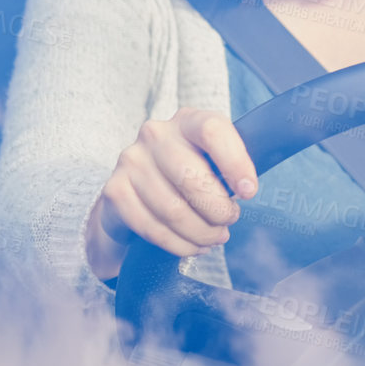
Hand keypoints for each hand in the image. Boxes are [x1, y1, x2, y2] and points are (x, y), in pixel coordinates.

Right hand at [84, 108, 258, 279]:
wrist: (141, 187)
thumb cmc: (192, 171)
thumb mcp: (215, 158)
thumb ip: (232, 166)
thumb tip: (246, 189)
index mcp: (188, 120)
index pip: (213, 131)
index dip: (235, 163)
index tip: (249, 192)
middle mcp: (155, 135)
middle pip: (193, 179)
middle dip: (219, 211)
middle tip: (229, 220)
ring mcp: (131, 162)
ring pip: (174, 211)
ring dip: (202, 233)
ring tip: (215, 237)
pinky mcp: (115, 191)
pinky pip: (153, 228)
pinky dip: (179, 244)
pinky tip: (193, 245)